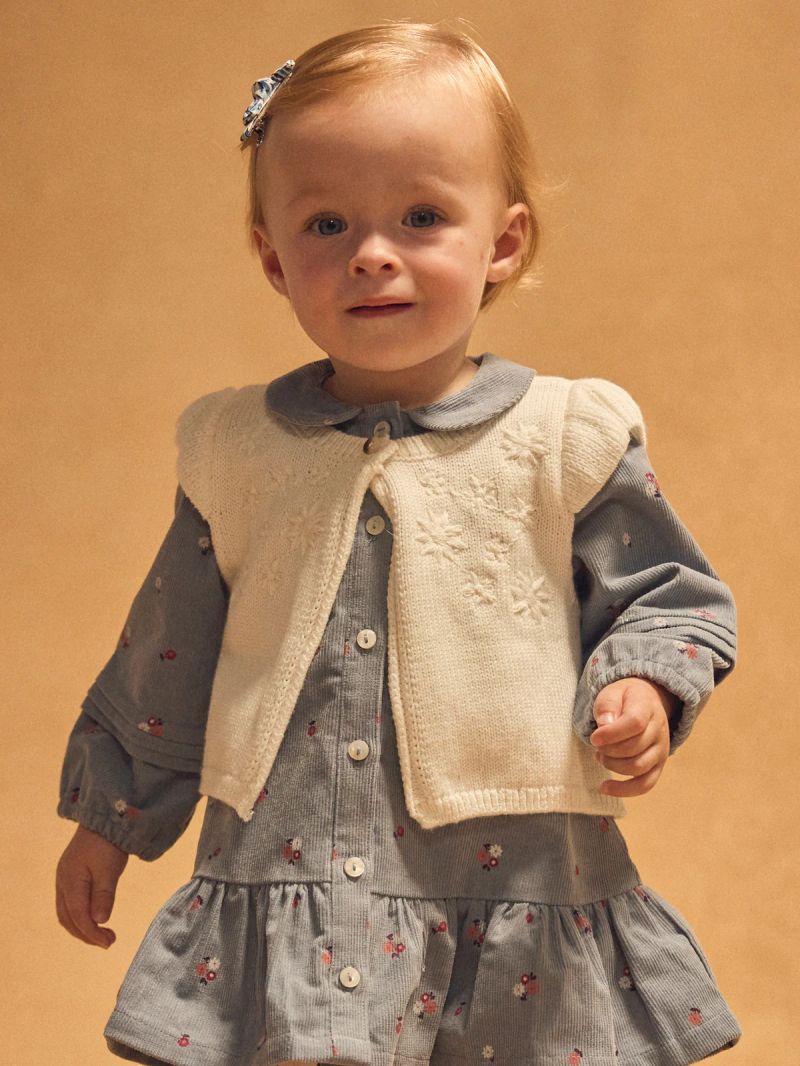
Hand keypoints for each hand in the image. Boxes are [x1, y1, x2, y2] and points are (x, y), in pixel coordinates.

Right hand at [56, 824, 128, 947]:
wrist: (104, 817)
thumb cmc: (108, 842)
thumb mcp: (109, 869)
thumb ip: (104, 895)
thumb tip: (99, 920)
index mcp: (70, 881)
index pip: (78, 916)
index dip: (92, 933)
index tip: (109, 942)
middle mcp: (62, 882)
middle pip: (68, 918)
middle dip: (86, 934)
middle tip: (108, 942)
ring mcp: (64, 878)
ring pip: (67, 912)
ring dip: (82, 927)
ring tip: (102, 934)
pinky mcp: (71, 874)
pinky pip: (70, 902)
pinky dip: (80, 915)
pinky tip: (94, 917)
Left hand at [590, 677, 680, 797]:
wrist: (646, 702)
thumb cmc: (623, 699)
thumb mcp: (612, 692)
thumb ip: (607, 705)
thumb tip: (605, 724)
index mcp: (647, 707)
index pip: (635, 723)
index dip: (612, 734)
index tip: (594, 738)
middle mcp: (659, 730)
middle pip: (634, 748)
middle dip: (608, 749)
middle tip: (596, 744)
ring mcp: (661, 750)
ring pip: (638, 767)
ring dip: (613, 765)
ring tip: (600, 756)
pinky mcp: (658, 766)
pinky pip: (645, 785)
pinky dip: (624, 790)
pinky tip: (605, 787)